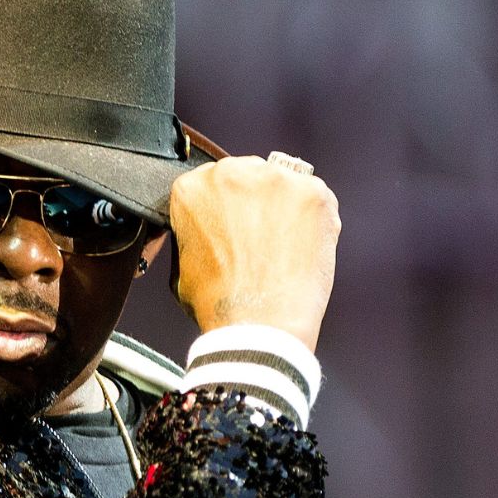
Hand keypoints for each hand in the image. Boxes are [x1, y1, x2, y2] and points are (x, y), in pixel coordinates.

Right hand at [168, 155, 341, 351]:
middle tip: (256, 239)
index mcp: (192, 188)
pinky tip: (301, 247)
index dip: (219, 209)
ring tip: (281, 247)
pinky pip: (314, 198)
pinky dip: (312, 220)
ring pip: (282, 184)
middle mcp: (232, 173)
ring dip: (282, 207)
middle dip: (250, 202)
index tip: (228, 227)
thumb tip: (214, 229)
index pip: (207, 184)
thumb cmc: (218, 302)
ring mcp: (276, 179)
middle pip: (246, 176)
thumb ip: (197, 231)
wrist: (259, 324)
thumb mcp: (183, 263)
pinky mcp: (314, 192)